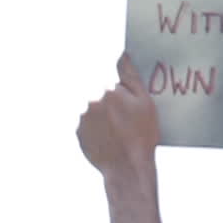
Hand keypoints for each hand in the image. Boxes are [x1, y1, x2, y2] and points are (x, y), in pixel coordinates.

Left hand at [78, 53, 159, 178]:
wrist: (127, 167)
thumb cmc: (141, 134)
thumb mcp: (144, 103)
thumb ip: (130, 76)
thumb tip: (121, 55)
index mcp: (106, 90)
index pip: (114, 85)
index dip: (125, 96)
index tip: (130, 110)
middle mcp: (89, 101)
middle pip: (103, 97)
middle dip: (114, 107)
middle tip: (127, 124)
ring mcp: (82, 118)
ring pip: (96, 111)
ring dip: (105, 119)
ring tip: (121, 134)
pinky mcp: (78, 133)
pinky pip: (89, 127)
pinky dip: (99, 131)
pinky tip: (112, 141)